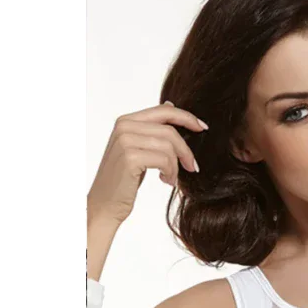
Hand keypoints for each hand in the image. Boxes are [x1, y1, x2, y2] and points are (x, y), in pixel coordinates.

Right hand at [87, 101, 208, 224]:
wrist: (104, 204)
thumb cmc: (123, 179)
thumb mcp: (137, 148)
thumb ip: (151, 128)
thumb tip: (170, 104)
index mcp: (126, 120)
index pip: (164, 110)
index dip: (187, 117)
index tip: (203, 128)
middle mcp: (124, 126)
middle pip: (170, 131)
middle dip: (186, 151)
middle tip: (192, 167)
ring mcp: (125, 141)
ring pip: (169, 147)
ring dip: (176, 166)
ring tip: (171, 178)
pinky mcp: (130, 157)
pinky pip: (165, 160)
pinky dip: (171, 173)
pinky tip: (165, 181)